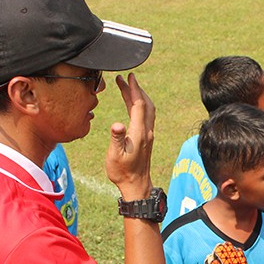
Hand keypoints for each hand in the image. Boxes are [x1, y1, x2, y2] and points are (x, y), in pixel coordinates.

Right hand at [106, 73, 155, 200]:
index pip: (138, 105)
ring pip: (147, 110)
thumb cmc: (123, 172)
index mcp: (139, 132)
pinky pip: (145, 117)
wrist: (136, 186)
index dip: (133, 89)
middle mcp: (146, 131)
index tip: (128, 77)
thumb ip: (116, 138)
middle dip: (137, 89)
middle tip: (127, 78)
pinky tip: (132, 105)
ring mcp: (148, 135)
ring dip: (139, 96)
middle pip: (145, 104)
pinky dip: (140, 106)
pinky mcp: (146, 139)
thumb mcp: (115, 155)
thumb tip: (117, 124)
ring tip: (127, 87)